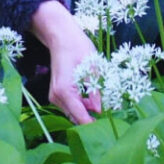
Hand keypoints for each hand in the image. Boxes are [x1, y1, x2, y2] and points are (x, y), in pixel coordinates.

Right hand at [30, 0, 99, 123]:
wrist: (62, 36)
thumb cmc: (78, 47)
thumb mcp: (93, 68)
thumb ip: (96, 91)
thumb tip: (100, 110)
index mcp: (65, 91)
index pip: (80, 117)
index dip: (93, 124)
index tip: (107, 127)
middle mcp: (56, 96)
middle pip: (76, 117)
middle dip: (91, 117)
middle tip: (108, 114)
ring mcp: (55, 95)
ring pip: (73, 112)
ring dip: (86, 111)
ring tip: (100, 101)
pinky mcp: (56, 93)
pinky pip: (70, 105)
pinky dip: (81, 104)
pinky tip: (91, 97)